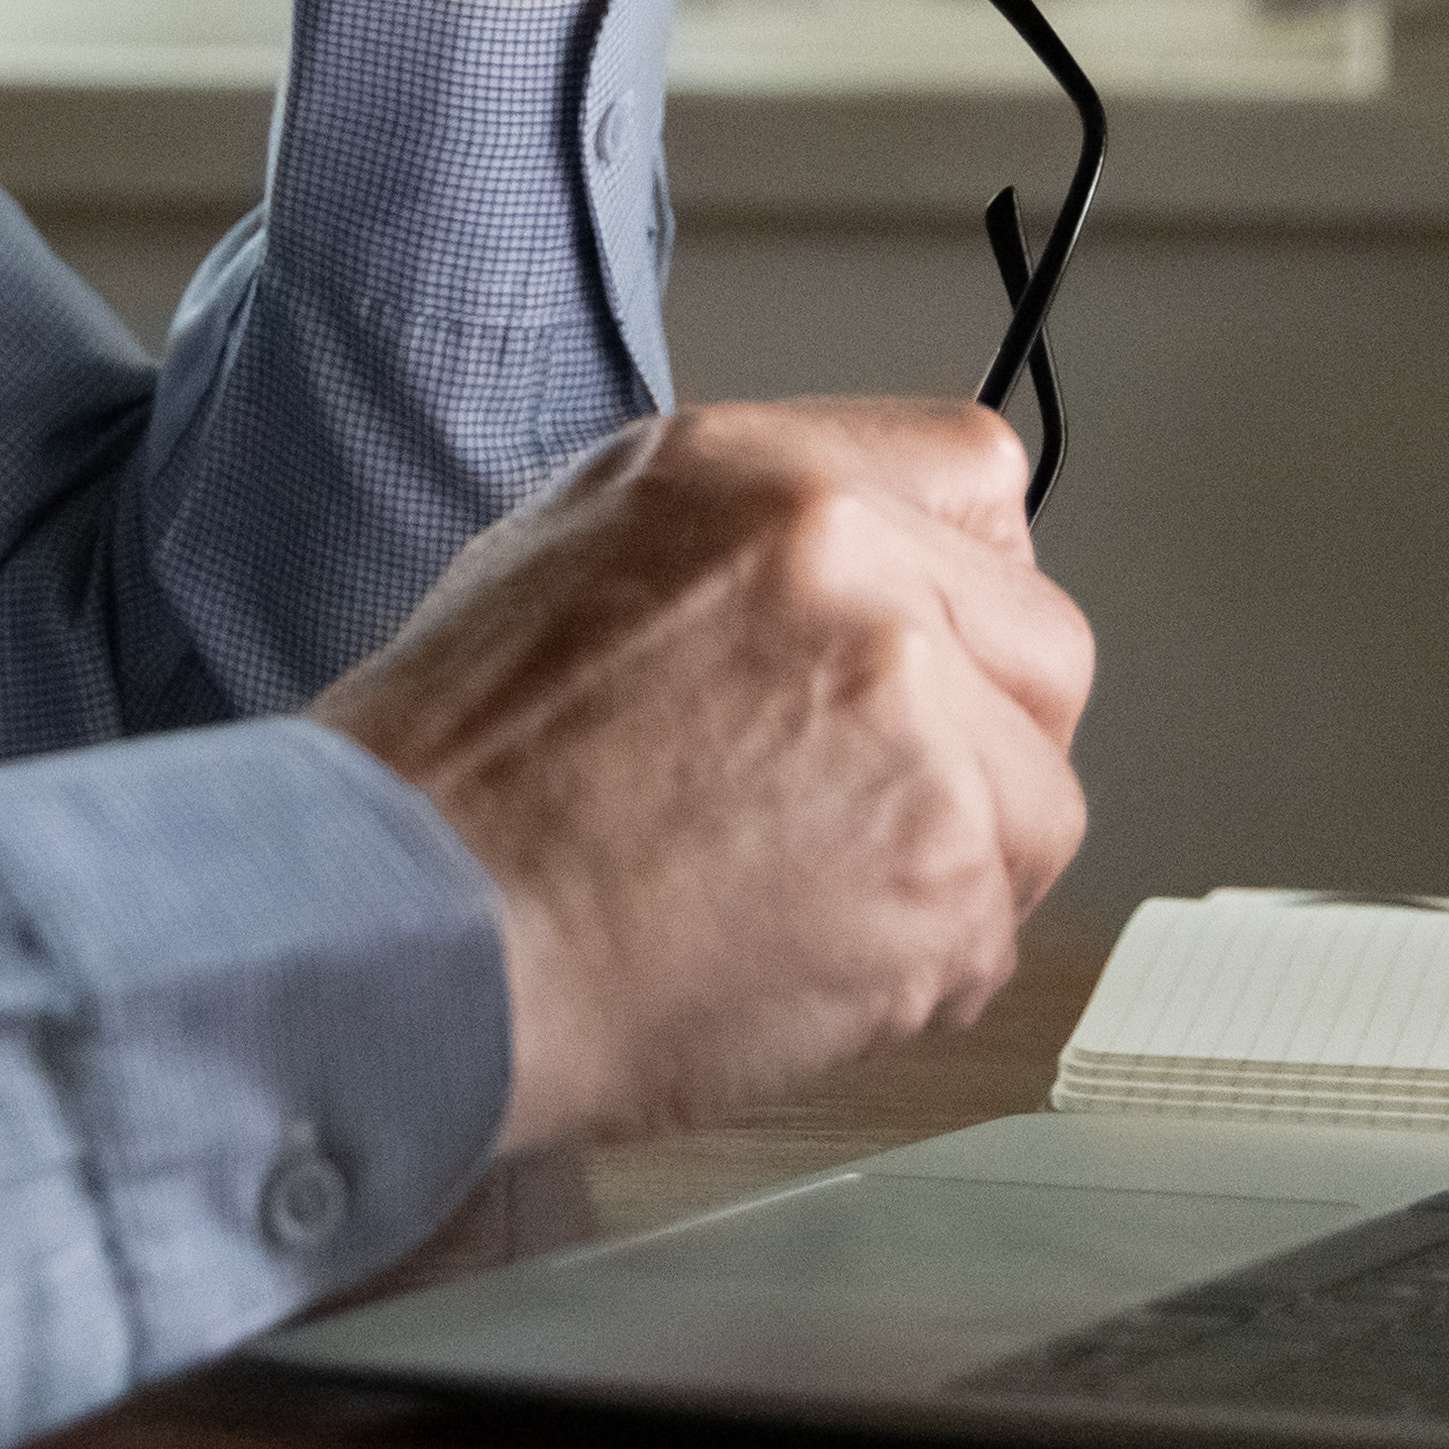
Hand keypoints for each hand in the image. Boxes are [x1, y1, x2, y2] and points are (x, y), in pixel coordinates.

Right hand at [312, 400, 1097, 1153]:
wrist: (405, 931)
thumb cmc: (451, 778)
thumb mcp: (576, 549)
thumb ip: (751, 545)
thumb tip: (868, 583)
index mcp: (756, 477)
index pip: (978, 476)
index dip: (962, 586)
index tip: (934, 655)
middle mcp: (848, 567)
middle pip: (1043, 647)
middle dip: (980, 739)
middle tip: (858, 808)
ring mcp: (909, 714)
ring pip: (1038, 800)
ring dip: (951, 866)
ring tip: (797, 900)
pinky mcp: (941, 865)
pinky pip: (997, 927)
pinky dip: (914, 972)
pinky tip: (788, 962)